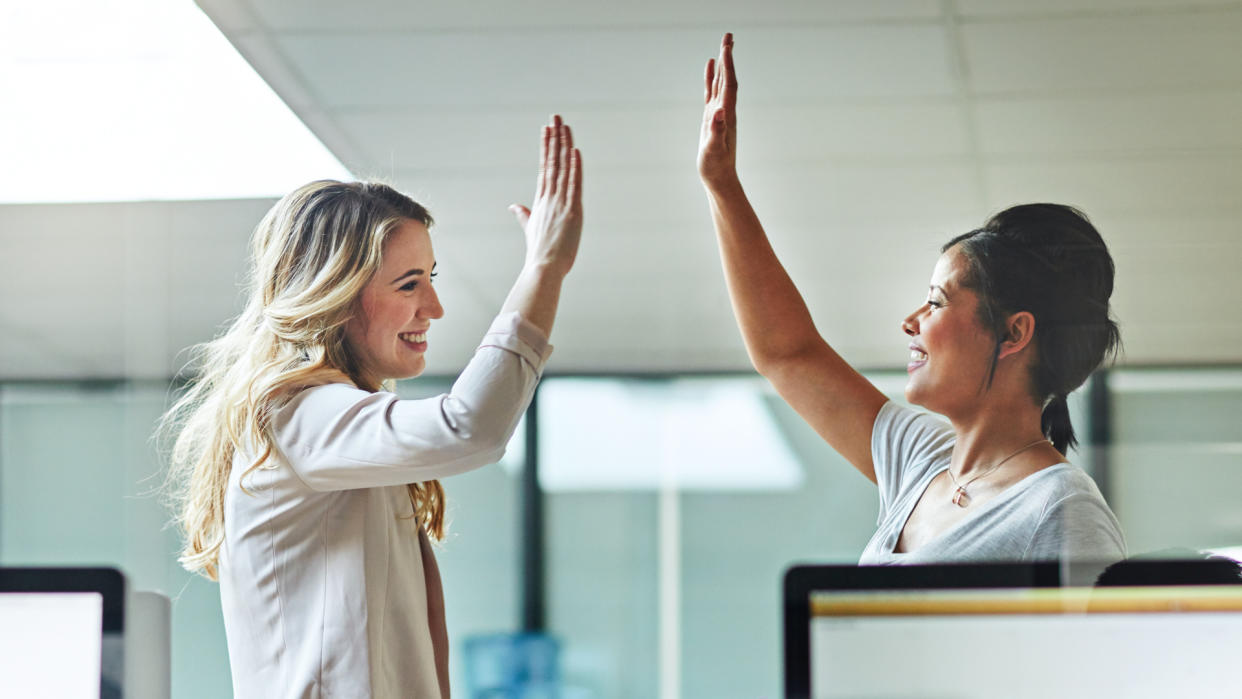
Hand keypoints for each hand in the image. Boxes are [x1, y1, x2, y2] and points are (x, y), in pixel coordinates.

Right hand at [509, 115, 583, 278]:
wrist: (543, 268)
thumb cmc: (539, 253)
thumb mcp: (530, 229)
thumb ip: (523, 215)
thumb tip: (513, 206)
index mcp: (541, 201)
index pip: (545, 168)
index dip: (546, 147)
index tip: (547, 130)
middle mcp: (549, 198)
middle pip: (552, 162)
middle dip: (554, 138)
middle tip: (555, 117)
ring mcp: (560, 203)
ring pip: (563, 169)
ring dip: (564, 145)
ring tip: (564, 125)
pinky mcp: (572, 212)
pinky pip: (574, 185)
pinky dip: (574, 167)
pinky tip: (574, 151)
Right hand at [697, 33, 737, 188]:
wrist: (720, 178)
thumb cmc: (716, 166)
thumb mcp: (715, 149)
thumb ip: (717, 130)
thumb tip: (719, 112)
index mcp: (727, 114)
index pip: (729, 84)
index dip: (728, 65)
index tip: (727, 47)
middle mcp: (726, 110)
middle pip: (728, 78)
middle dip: (728, 57)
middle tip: (728, 36)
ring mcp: (719, 112)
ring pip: (721, 82)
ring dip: (723, 63)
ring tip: (723, 44)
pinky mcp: (712, 117)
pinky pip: (712, 92)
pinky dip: (711, 77)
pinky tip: (710, 67)